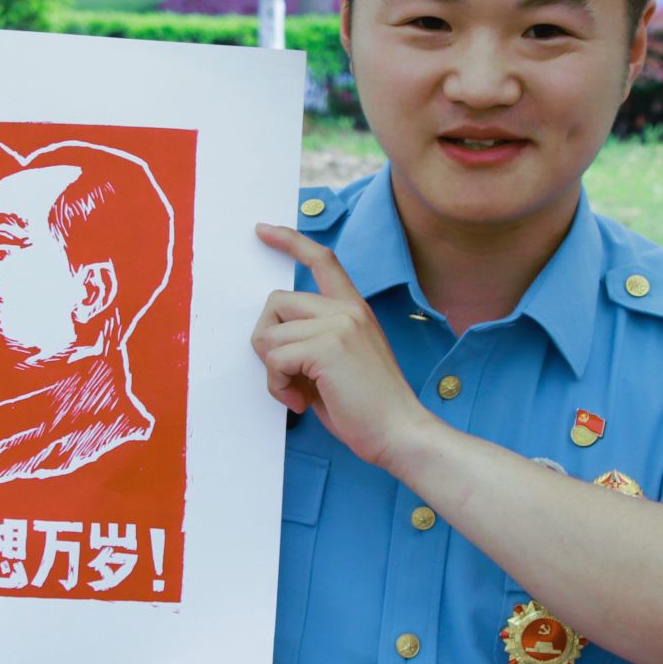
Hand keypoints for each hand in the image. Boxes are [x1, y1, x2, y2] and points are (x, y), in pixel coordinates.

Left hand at [251, 223, 434, 468]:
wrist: (400, 432)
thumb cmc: (367, 408)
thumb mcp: (339, 362)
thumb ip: (311, 341)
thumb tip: (268, 338)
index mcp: (354, 309)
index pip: (321, 260)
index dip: (289, 241)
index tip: (262, 231)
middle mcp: (347, 309)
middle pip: (275, 302)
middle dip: (265, 340)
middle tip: (284, 375)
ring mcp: (339, 325)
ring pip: (269, 334)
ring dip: (273, 371)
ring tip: (297, 393)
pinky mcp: (327, 347)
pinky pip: (274, 359)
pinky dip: (277, 386)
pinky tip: (300, 402)